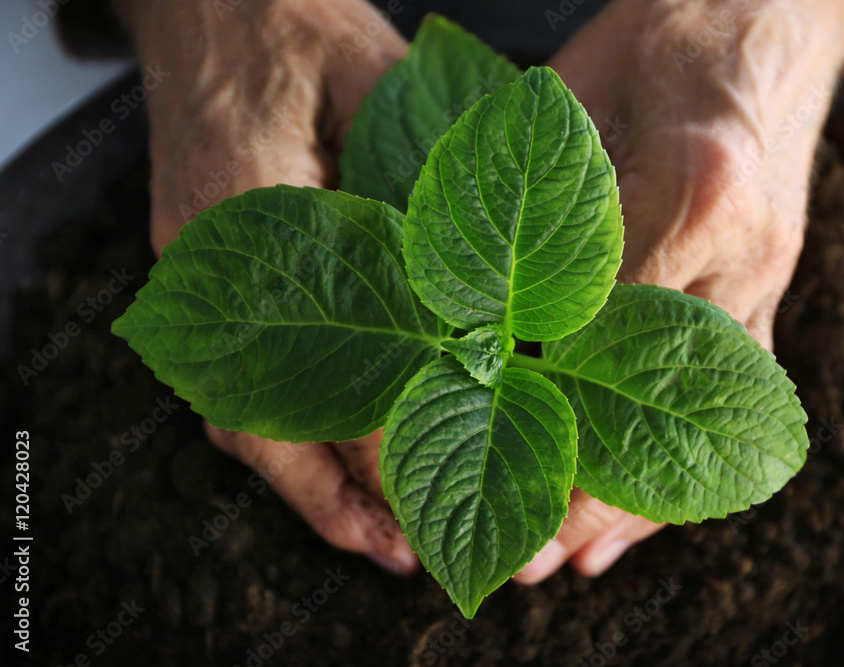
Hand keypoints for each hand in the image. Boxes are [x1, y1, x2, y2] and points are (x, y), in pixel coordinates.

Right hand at [113, 0, 418, 572]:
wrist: (219, 4)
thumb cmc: (298, 30)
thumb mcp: (379, 88)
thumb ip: (420, 192)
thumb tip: (488, 305)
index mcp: (243, 223)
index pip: (309, 364)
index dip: (376, 432)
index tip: (433, 485)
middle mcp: (206, 270)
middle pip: (257, 420)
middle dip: (335, 496)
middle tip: (404, 552)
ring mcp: (198, 280)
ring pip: (248, 411)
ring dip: (314, 481)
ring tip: (380, 534)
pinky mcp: (215, 276)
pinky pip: (246, 379)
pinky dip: (296, 432)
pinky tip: (346, 460)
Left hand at [515, 0, 843, 582]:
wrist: (754, 20)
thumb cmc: (659, 43)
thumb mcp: (577, 99)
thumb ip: (539, 204)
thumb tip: (475, 313)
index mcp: (694, 193)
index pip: (598, 328)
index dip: (535, 404)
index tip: (476, 460)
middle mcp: (740, 255)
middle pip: (648, 397)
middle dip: (581, 486)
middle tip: (524, 553)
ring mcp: (765, 285)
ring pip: (698, 418)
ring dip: (631, 500)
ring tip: (571, 561)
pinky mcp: (767, 300)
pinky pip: (726, 409)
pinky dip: (683, 471)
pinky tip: (637, 521)